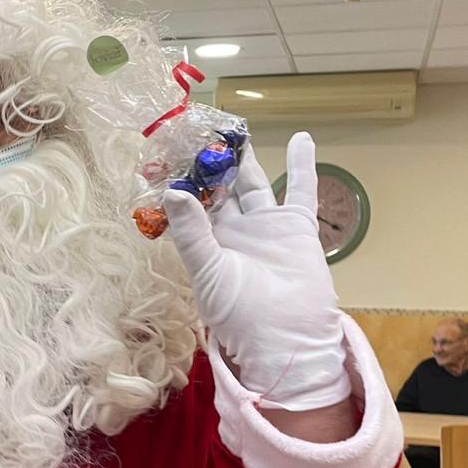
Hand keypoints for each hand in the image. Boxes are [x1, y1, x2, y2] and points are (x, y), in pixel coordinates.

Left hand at [162, 133, 348, 411]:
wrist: (285, 337)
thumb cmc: (239, 313)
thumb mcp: (207, 272)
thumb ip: (192, 233)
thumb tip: (173, 192)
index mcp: (207, 243)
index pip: (189, 205)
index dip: (180, 181)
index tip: (165, 153)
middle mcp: (234, 230)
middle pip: (220, 188)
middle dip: (210, 162)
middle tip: (199, 131)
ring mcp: (266, 225)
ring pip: (253, 183)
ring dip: (245, 159)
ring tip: (235, 131)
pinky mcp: (296, 226)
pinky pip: (300, 189)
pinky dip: (302, 165)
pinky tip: (301, 138)